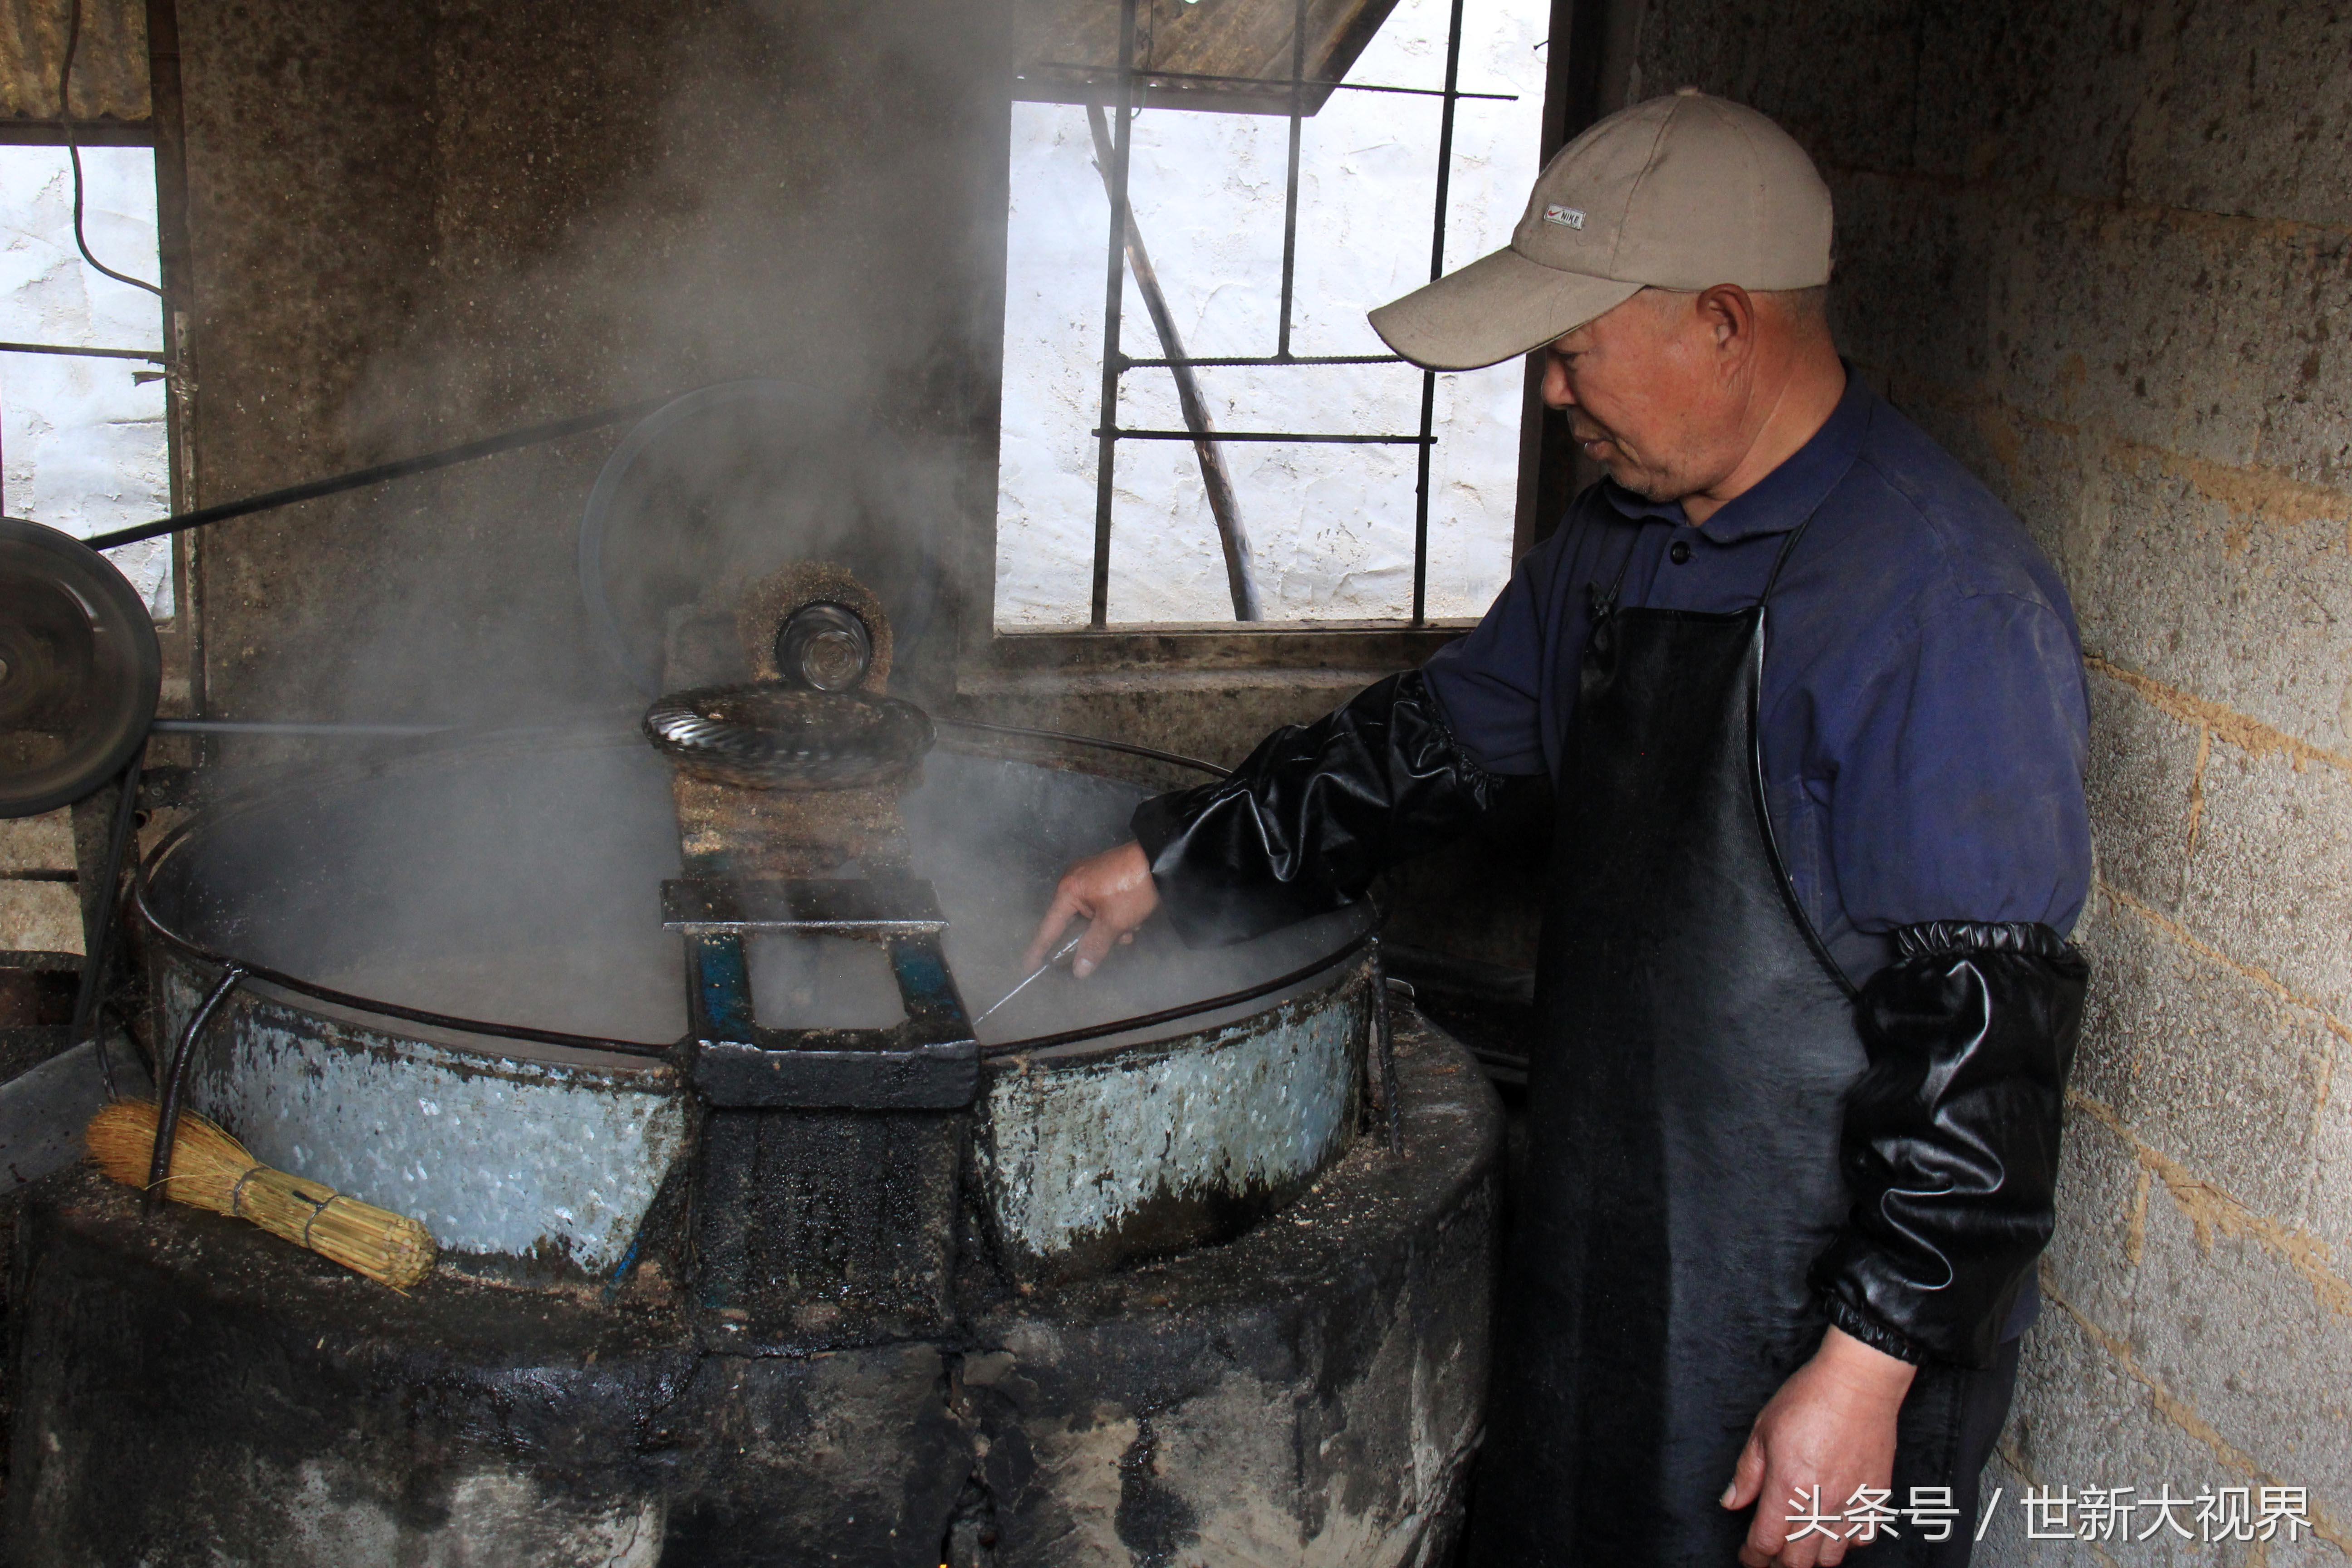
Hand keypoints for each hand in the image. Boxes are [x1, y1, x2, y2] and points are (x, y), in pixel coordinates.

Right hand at [1023, 840, 1160, 977]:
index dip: (1039, 949)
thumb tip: (1078, 971)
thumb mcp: (1113, 922)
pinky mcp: (1107, 876)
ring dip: (1111, 928)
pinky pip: (1103, 904)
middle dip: (1095, 937)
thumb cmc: (1132, 889)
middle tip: (1112, 943)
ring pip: (1093, 916)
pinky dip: (1116, 916)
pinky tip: (1134, 920)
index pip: (1049, 927)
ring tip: (1130, 929)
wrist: (1161, 858)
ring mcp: (1091, 877)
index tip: (1027, 967)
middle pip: (1075, 922)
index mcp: (1069, 890)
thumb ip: (1094, 947)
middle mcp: (1074, 881)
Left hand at [1723, 1326, 1917, 1567]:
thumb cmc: (1809, 1399)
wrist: (1858, 1383)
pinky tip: (1834, 1529)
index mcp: (1788, 1487)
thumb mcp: (1763, 1430)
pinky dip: (1846, 1543)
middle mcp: (1821, 1502)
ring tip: (1799, 1547)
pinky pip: (1863, 1540)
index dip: (1752, 1556)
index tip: (1747, 1556)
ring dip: (1811, 1558)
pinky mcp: (1877, 1498)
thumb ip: (1747, 1474)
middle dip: (1778, 1564)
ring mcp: (1853, 1503)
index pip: (1765, 1542)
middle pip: (1797, 1560)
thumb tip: (1731, 1503)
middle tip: (1768, 1557)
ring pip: (1831, 1558)